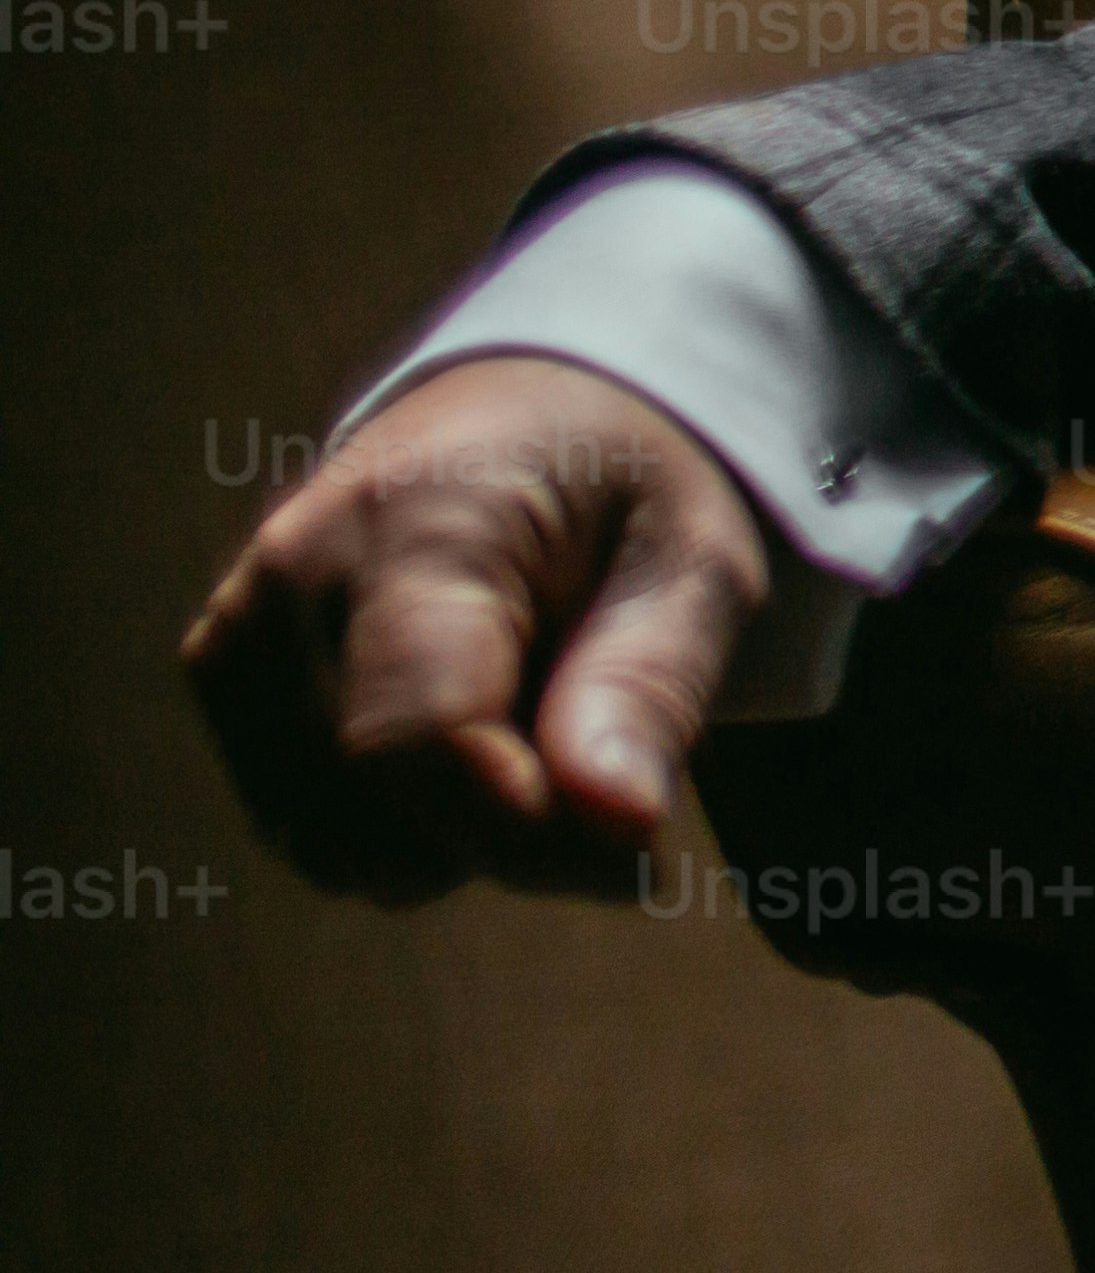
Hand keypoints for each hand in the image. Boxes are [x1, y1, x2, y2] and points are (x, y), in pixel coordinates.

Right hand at [184, 352, 775, 902]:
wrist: (521, 412)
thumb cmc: (625, 487)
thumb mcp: (695, 560)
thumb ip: (652, 690)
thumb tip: (617, 827)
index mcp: (421, 522)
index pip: (421, 741)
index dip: (524, 833)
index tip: (637, 859)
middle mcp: (291, 579)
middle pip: (377, 819)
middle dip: (513, 835)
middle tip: (600, 747)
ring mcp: (235, 636)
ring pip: (338, 850)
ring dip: (456, 836)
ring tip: (528, 717)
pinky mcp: (220, 682)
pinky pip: (313, 834)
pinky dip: (402, 824)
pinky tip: (461, 731)